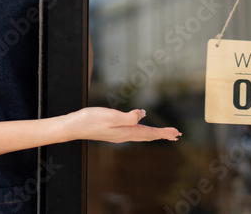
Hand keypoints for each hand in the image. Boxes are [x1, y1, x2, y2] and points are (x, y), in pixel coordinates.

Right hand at [63, 107, 180, 142]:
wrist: (74, 126)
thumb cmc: (91, 119)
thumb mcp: (111, 116)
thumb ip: (128, 117)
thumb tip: (143, 114)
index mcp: (126, 132)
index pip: (149, 133)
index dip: (164, 132)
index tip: (177, 133)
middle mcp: (124, 135)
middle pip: (148, 136)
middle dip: (162, 135)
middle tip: (176, 135)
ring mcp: (118, 135)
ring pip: (141, 135)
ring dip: (154, 134)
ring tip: (164, 134)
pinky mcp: (113, 132)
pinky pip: (134, 133)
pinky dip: (143, 132)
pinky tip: (141, 128)